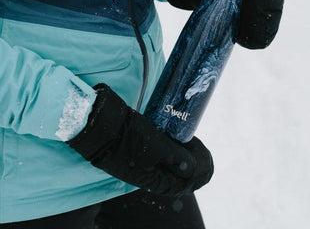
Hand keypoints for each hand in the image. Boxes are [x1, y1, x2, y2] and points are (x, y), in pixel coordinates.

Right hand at [67, 84, 213, 195]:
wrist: (101, 125)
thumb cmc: (130, 137)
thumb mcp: (157, 147)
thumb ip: (178, 158)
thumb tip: (195, 169)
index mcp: (155, 181)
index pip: (186, 183)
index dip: (200, 172)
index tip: (208, 158)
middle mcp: (150, 176)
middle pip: (180, 175)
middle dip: (195, 164)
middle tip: (204, 151)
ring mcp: (145, 164)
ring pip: (172, 164)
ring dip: (185, 155)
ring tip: (193, 141)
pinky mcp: (141, 152)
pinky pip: (163, 155)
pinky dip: (174, 149)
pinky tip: (178, 138)